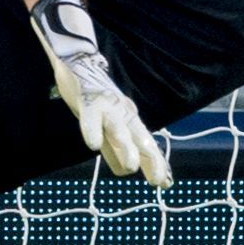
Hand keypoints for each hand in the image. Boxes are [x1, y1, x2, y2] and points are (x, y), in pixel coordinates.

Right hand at [29, 0, 172, 187]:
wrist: (78, 61)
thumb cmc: (94, 99)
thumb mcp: (107, 126)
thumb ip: (115, 147)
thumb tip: (126, 170)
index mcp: (129, 119)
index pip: (147, 144)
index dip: (155, 163)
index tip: (166, 184)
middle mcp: (123, 113)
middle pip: (141, 138)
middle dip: (150, 159)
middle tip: (157, 181)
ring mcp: (107, 106)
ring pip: (119, 128)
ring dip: (125, 147)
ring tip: (130, 166)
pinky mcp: (88, 100)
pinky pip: (90, 117)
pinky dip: (91, 130)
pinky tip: (91, 145)